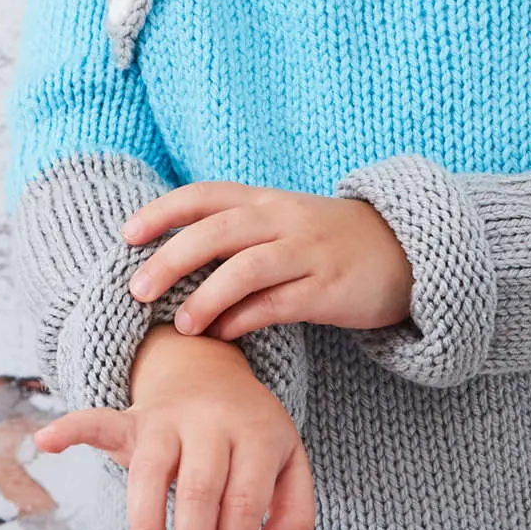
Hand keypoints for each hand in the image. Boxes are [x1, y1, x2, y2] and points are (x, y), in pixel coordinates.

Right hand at [30, 325, 314, 529]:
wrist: (213, 371)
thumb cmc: (253, 435)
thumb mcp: (290, 463)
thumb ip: (295, 513)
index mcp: (256, 433)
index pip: (245, 502)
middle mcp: (210, 421)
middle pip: (200, 493)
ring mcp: (168, 417)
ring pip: (150, 474)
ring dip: (147, 529)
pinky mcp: (135, 418)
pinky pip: (100, 420)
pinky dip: (72, 429)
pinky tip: (46, 440)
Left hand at [120, 181, 413, 342]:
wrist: (404, 252)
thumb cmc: (326, 242)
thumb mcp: (281, 224)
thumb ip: (234, 236)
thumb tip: (169, 260)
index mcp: (265, 201)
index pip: (204, 196)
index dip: (162, 211)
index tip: (127, 235)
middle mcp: (283, 220)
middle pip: (217, 231)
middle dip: (172, 259)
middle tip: (137, 289)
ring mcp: (308, 253)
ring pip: (247, 267)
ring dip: (207, 297)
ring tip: (182, 326)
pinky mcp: (329, 289)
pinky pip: (279, 303)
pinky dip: (245, 318)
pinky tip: (223, 333)